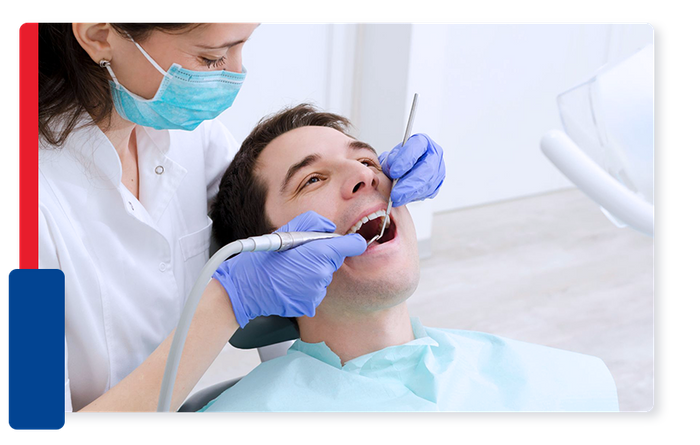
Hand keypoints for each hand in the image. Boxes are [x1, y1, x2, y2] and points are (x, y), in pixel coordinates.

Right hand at [212, 211, 366, 327]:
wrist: (247, 287)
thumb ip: (313, 223)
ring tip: (291, 271)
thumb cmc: (264, 258)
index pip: (350, 246)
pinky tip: (290, 284)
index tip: (354, 243)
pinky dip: (306, 288)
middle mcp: (321, 273)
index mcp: (318, 252)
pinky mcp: (310, 304)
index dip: (352, 243)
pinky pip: (315, 292)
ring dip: (313, 273)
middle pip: (334, 261)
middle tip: (300, 255)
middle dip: (322, 257)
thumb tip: (330, 228)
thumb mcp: (286, 231)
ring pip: (323, 277)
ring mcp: (316, 291)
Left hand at [379, 133, 445, 207]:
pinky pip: (428, 192)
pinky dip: (414, 197)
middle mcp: (434, 154)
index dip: (405, 160)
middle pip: (426, 169)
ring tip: (396, 199)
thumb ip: (389, 161)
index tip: (393, 172)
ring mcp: (438, 169)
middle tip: (395, 193)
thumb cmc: (398, 160)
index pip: (416, 148)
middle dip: (409, 184)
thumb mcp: (391, 156)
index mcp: (422, 142)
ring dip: (410, 193)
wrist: (404, 168)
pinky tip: (404, 198)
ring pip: (428, 183)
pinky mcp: (437, 183)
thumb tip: (391, 169)